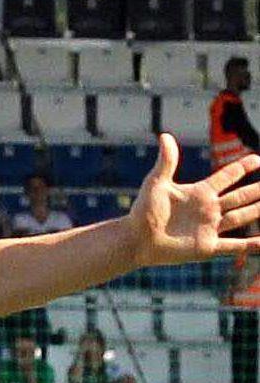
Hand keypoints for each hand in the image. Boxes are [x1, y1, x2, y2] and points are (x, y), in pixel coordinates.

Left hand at [128, 135, 259, 266]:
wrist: (134, 240)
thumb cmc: (142, 211)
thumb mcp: (156, 183)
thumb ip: (166, 161)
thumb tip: (165, 136)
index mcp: (200, 192)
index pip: (228, 176)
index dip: (243, 167)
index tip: (258, 159)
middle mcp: (209, 209)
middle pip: (240, 196)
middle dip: (257, 190)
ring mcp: (209, 228)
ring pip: (241, 217)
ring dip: (257, 210)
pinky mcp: (207, 246)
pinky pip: (234, 245)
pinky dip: (250, 245)